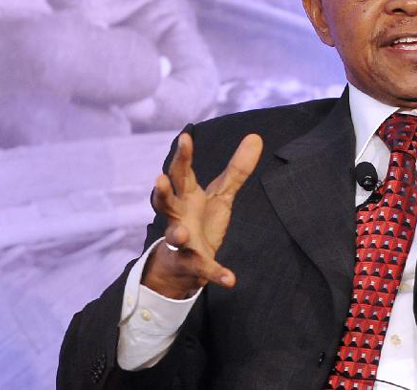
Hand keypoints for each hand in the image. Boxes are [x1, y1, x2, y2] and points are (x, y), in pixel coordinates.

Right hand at [143, 132, 262, 298]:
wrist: (184, 264)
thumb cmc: (200, 221)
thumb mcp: (221, 194)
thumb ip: (237, 169)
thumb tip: (256, 137)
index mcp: (185, 196)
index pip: (181, 173)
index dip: (182, 156)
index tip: (185, 137)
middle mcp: (178, 217)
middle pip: (167, 202)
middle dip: (163, 192)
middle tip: (160, 179)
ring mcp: (182, 242)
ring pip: (174, 237)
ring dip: (175, 234)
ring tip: (181, 233)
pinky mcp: (192, 264)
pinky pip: (203, 270)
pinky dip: (216, 274)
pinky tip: (231, 279)